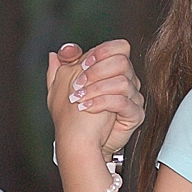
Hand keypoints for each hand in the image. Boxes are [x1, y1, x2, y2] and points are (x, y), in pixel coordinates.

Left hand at [45, 43, 138, 166]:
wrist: (80, 143)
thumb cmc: (74, 115)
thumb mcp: (61, 87)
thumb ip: (62, 67)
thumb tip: (57, 53)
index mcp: (113, 69)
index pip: (120, 48)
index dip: (102, 52)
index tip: (82, 64)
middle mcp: (127, 80)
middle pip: (122, 62)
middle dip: (95, 71)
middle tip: (77, 83)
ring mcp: (133, 97)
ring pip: (122, 82)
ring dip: (95, 89)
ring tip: (78, 99)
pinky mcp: (135, 114)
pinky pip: (123, 102)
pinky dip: (101, 103)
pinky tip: (86, 108)